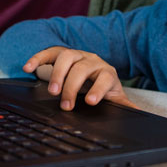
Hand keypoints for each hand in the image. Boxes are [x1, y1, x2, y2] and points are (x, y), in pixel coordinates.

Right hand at [23, 46, 137, 111]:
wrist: (93, 70)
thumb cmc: (103, 86)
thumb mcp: (113, 97)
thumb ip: (123, 105)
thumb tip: (139, 114)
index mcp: (106, 72)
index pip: (105, 77)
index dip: (98, 89)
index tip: (90, 101)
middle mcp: (92, 60)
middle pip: (82, 68)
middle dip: (73, 86)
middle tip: (65, 104)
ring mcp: (76, 55)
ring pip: (66, 56)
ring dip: (57, 73)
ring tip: (52, 91)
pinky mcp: (61, 53)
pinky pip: (49, 52)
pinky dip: (38, 58)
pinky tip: (28, 68)